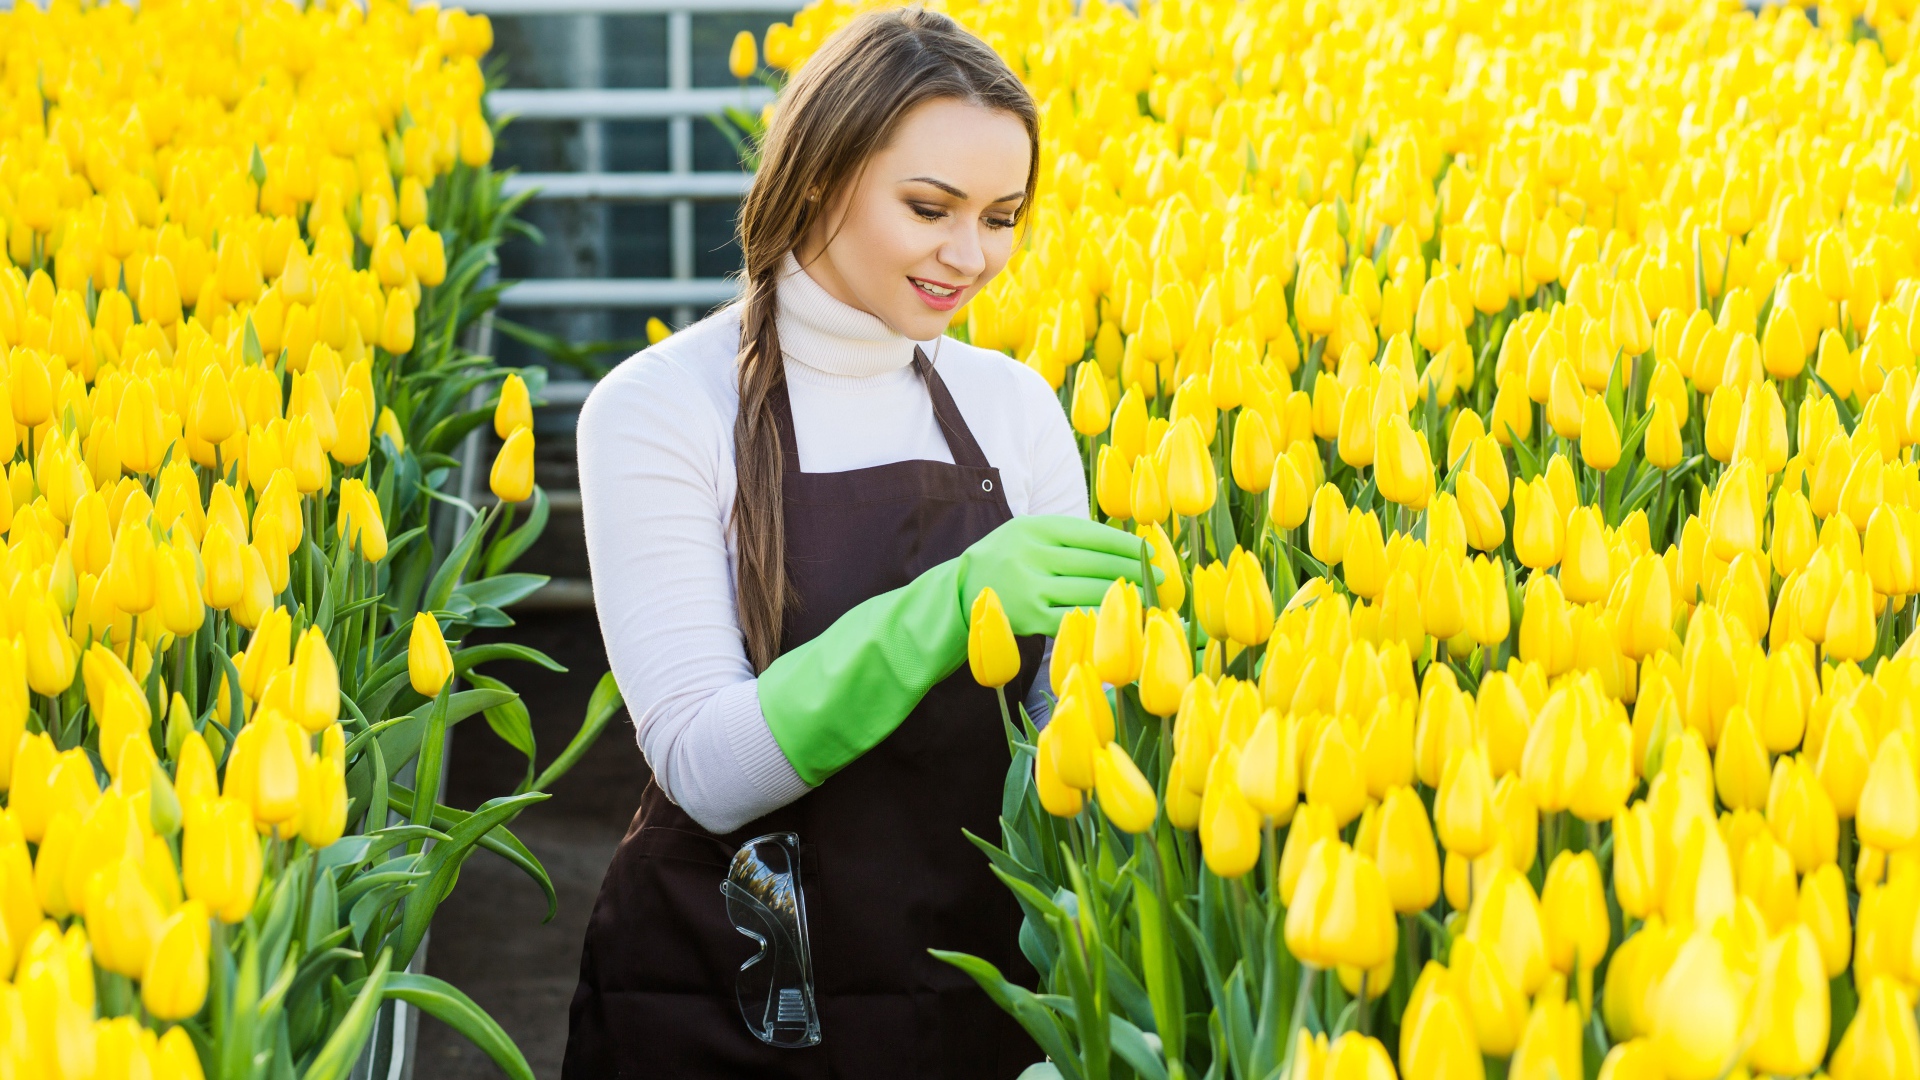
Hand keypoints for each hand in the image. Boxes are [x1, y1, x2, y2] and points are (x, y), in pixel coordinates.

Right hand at [957, 515, 1159, 636]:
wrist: (959, 593)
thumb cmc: (1005, 561)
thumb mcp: (1027, 535)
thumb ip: (1066, 537)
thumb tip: (1123, 545)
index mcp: (1034, 527)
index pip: (1091, 534)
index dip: (1125, 544)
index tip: (1150, 551)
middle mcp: (1030, 554)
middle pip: (1095, 562)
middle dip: (1133, 570)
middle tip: (1161, 577)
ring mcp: (1029, 587)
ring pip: (1089, 589)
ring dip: (1124, 595)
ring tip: (1148, 597)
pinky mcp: (1029, 618)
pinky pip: (1074, 616)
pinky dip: (1100, 616)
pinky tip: (1119, 617)